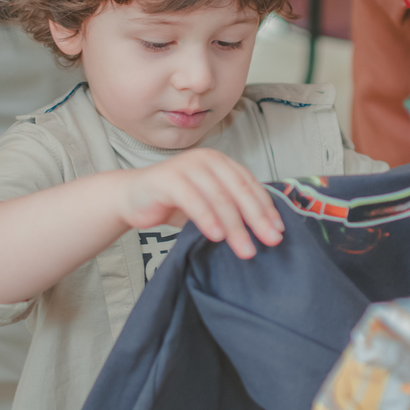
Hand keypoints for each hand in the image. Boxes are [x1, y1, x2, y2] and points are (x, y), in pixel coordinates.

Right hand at [117, 148, 284, 258]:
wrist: (131, 197)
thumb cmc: (173, 202)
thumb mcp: (208, 203)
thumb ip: (231, 208)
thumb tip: (265, 231)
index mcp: (220, 163)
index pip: (250, 185)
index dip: (267, 208)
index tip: (279, 231)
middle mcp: (207, 160)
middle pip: (239, 191)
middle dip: (257, 219)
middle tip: (270, 242)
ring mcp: (187, 167)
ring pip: (219, 198)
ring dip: (235, 226)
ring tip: (245, 249)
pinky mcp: (168, 179)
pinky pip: (192, 200)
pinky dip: (207, 219)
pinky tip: (216, 236)